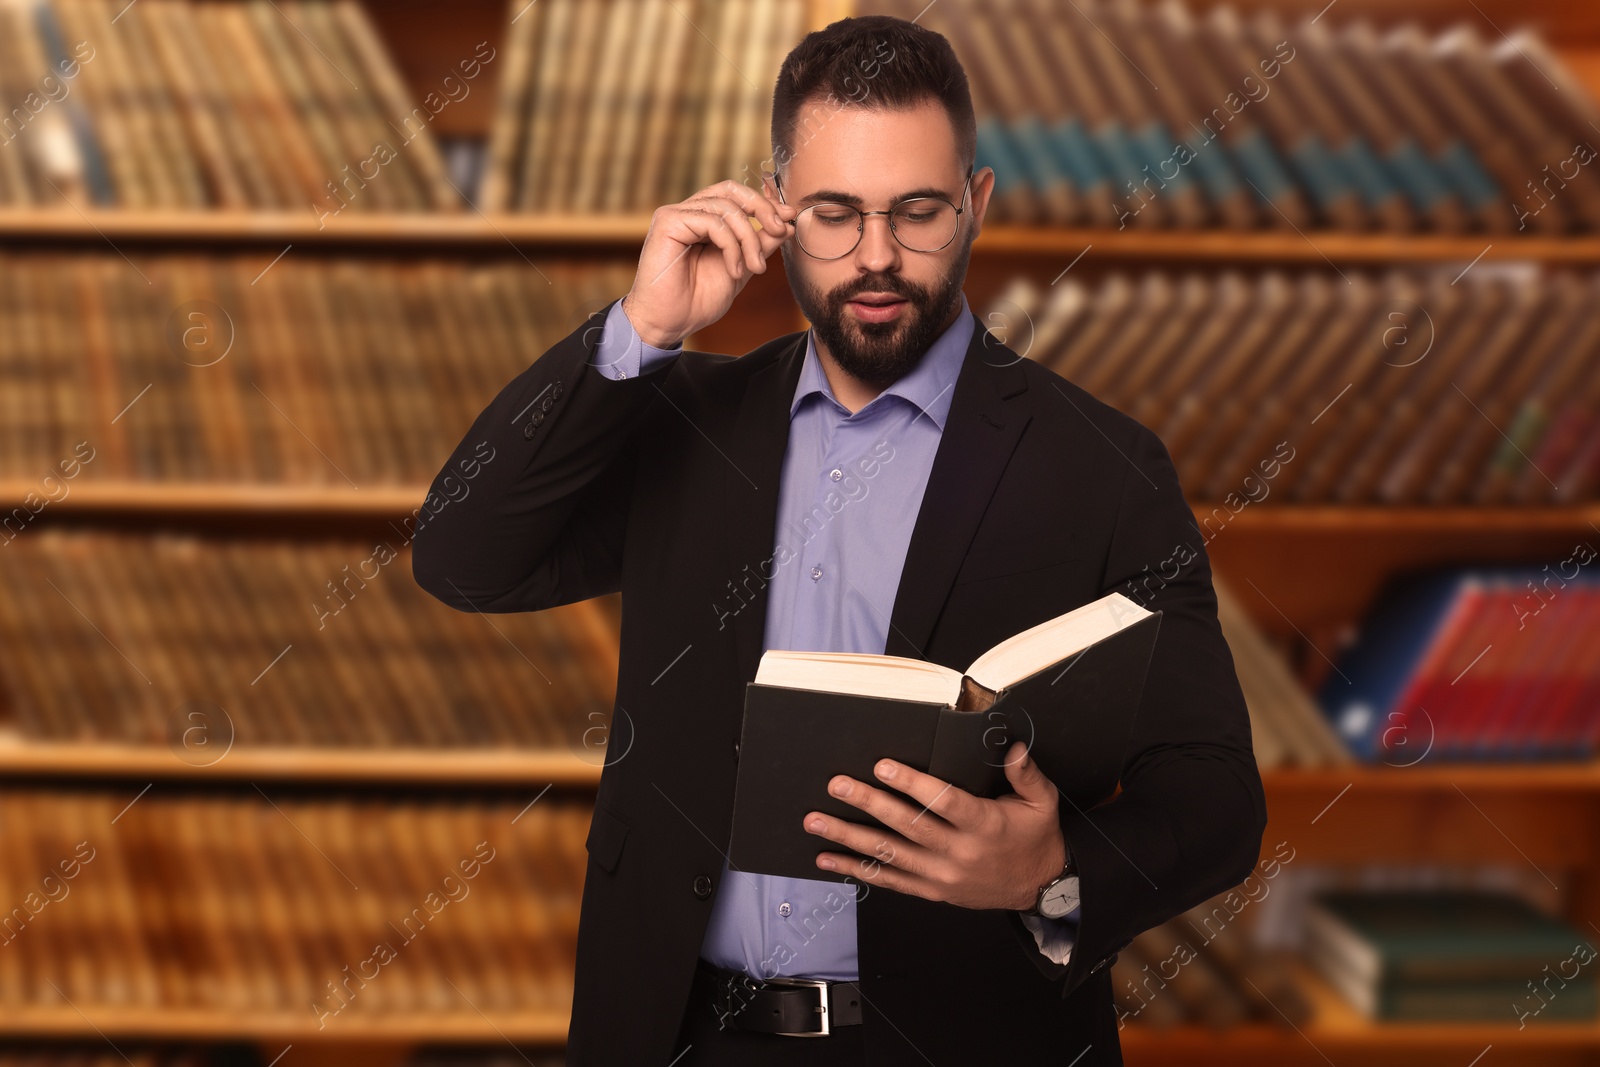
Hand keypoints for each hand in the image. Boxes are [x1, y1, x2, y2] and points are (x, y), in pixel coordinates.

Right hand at [621, 179, 797, 348]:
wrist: (668, 324)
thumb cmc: (696, 302)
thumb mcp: (740, 269)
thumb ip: (759, 246)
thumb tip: (787, 224)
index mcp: (703, 220)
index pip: (737, 197)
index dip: (765, 203)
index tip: (790, 217)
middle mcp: (689, 212)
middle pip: (732, 191)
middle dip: (762, 208)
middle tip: (781, 230)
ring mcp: (676, 215)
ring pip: (727, 208)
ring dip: (749, 239)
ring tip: (755, 268)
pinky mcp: (668, 222)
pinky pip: (713, 222)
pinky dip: (731, 245)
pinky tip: (734, 270)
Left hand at [804, 741, 1068, 911]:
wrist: (1040, 888)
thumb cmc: (1036, 839)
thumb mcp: (1042, 803)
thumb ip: (1027, 774)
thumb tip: (1013, 747)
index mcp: (984, 825)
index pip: (943, 802)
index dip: (912, 784)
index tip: (883, 766)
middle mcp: (959, 852)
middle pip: (906, 826)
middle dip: (868, 803)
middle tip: (837, 785)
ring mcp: (942, 875)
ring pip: (889, 854)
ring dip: (849, 837)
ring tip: (817, 821)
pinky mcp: (932, 890)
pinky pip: (889, 881)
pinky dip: (857, 870)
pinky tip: (829, 858)